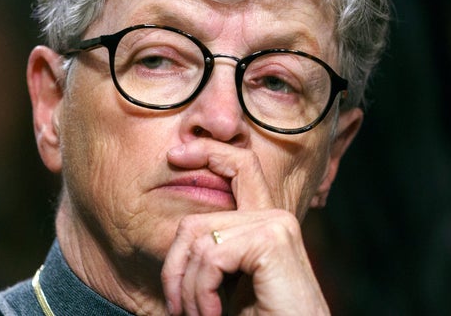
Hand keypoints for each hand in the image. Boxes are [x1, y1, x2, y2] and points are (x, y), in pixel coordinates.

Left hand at [161, 140, 329, 315]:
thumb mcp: (230, 281)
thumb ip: (213, 252)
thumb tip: (178, 232)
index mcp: (265, 221)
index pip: (238, 165)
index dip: (207, 151)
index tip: (175, 154)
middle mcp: (275, 216)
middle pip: (195, 221)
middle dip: (176, 268)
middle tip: (179, 308)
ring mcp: (276, 224)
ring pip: (199, 243)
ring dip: (190, 290)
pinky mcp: (272, 241)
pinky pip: (212, 258)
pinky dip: (202, 294)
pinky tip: (214, 314)